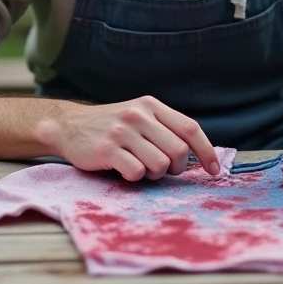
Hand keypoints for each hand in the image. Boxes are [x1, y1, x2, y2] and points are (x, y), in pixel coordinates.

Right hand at [44, 95, 219, 181]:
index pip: (190, 128)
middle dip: (176, 168)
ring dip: (154, 175)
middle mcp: (138, 115)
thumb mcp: (139, 116)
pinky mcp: (107, 150)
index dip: (207, 151)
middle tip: (163, 170)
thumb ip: (165, 129)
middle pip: (177, 151)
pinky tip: (123, 170)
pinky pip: (136, 173)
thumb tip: (198, 155)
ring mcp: (122, 132)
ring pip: (159, 165)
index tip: (214, 170)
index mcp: (151, 105)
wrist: (68, 126)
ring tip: (140, 168)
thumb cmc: (111, 127)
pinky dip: (134, 178)